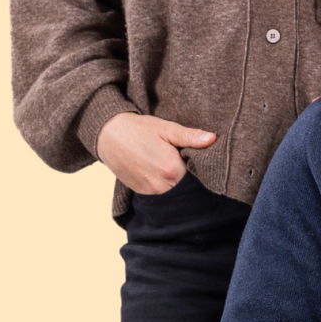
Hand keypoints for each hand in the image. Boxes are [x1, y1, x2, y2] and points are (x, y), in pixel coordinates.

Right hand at [95, 112, 215, 195]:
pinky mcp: (141, 193)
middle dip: (188, 174)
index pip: (198, 174)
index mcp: (172, 170)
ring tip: (168, 162)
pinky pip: (161, 192)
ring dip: (176, 180)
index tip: (196, 155)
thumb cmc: (139, 129)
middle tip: (182, 158)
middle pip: (186, 185)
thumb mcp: (166, 128)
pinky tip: (159, 169)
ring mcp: (150, 192)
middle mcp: (161, 186)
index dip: (199, 165)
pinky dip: (164, 183)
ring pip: (174, 190)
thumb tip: (212, 139)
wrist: (108, 135)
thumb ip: (190, 136)